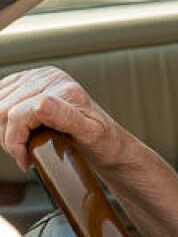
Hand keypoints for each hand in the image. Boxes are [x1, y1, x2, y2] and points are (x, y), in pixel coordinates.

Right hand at [0, 67, 131, 172]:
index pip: (16, 115)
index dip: (15, 142)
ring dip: (5, 129)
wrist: (108, 139)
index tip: (25, 160)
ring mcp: (40, 76)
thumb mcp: (90, 134)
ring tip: (23, 144)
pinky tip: (18, 130)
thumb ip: (66, 118)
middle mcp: (52, 78)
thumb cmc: (102, 141)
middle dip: (9, 138)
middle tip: (24, 154)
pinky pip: (1, 96)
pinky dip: (3, 118)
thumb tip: (42, 104)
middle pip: (3, 110)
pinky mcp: (30, 80)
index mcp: (65, 90)